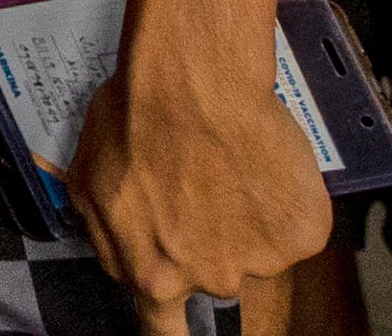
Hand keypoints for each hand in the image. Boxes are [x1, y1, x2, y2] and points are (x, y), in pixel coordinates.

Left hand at [73, 30, 329, 320]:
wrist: (195, 81)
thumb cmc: (136, 119)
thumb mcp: (89, 184)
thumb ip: (107, 238)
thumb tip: (123, 261)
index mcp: (153, 275)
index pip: (164, 330)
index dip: (175, 330)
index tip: (180, 328)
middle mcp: (210, 278)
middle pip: (214, 274)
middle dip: (210, 239)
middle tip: (203, 185)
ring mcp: (262, 261)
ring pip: (257, 247)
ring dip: (249, 216)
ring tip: (228, 162)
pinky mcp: (302, 234)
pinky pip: (295, 224)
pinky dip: (286, 198)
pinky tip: (259, 160)